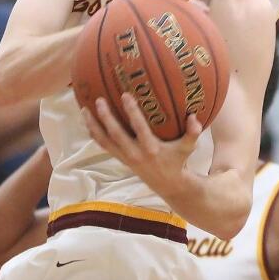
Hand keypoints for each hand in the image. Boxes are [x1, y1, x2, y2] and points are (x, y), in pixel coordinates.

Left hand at [81, 95, 201, 194]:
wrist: (168, 184)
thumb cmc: (178, 161)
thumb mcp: (188, 148)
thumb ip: (193, 133)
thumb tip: (194, 116)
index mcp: (150, 149)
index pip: (138, 128)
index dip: (131, 112)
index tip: (125, 95)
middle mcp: (135, 153)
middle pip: (115, 134)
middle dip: (105, 117)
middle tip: (98, 100)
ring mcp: (125, 157)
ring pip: (104, 141)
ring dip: (93, 125)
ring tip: (84, 110)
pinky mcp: (120, 158)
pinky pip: (104, 145)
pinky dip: (94, 134)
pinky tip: (88, 122)